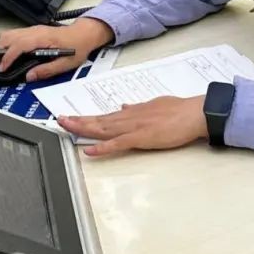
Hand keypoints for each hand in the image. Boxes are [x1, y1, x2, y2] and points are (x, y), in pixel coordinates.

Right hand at [0, 18, 113, 82]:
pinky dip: (3, 45)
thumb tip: (29, 76)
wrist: (84, 34)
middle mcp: (35, 31)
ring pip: (8, 35)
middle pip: (8, 37)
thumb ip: (47, 70)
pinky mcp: (32, 32)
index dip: (7, 57)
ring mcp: (33, 30)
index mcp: (43, 38)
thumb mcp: (66, 63)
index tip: (0, 68)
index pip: (19, 45)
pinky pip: (13, 36)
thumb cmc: (78, 46)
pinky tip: (1, 56)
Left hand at [58, 96, 207, 157]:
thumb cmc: (178, 110)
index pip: (105, 115)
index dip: (87, 117)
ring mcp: (134, 127)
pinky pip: (118, 143)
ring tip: (67, 128)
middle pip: (99, 120)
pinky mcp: (141, 137)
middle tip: (60, 120)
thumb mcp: (155, 104)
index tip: (73, 117)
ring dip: (84, 129)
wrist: (193, 113)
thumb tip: (124, 106)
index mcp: (132, 111)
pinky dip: (103, 147)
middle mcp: (129, 117)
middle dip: (78, 120)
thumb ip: (138, 108)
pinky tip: (90, 149)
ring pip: (104, 129)